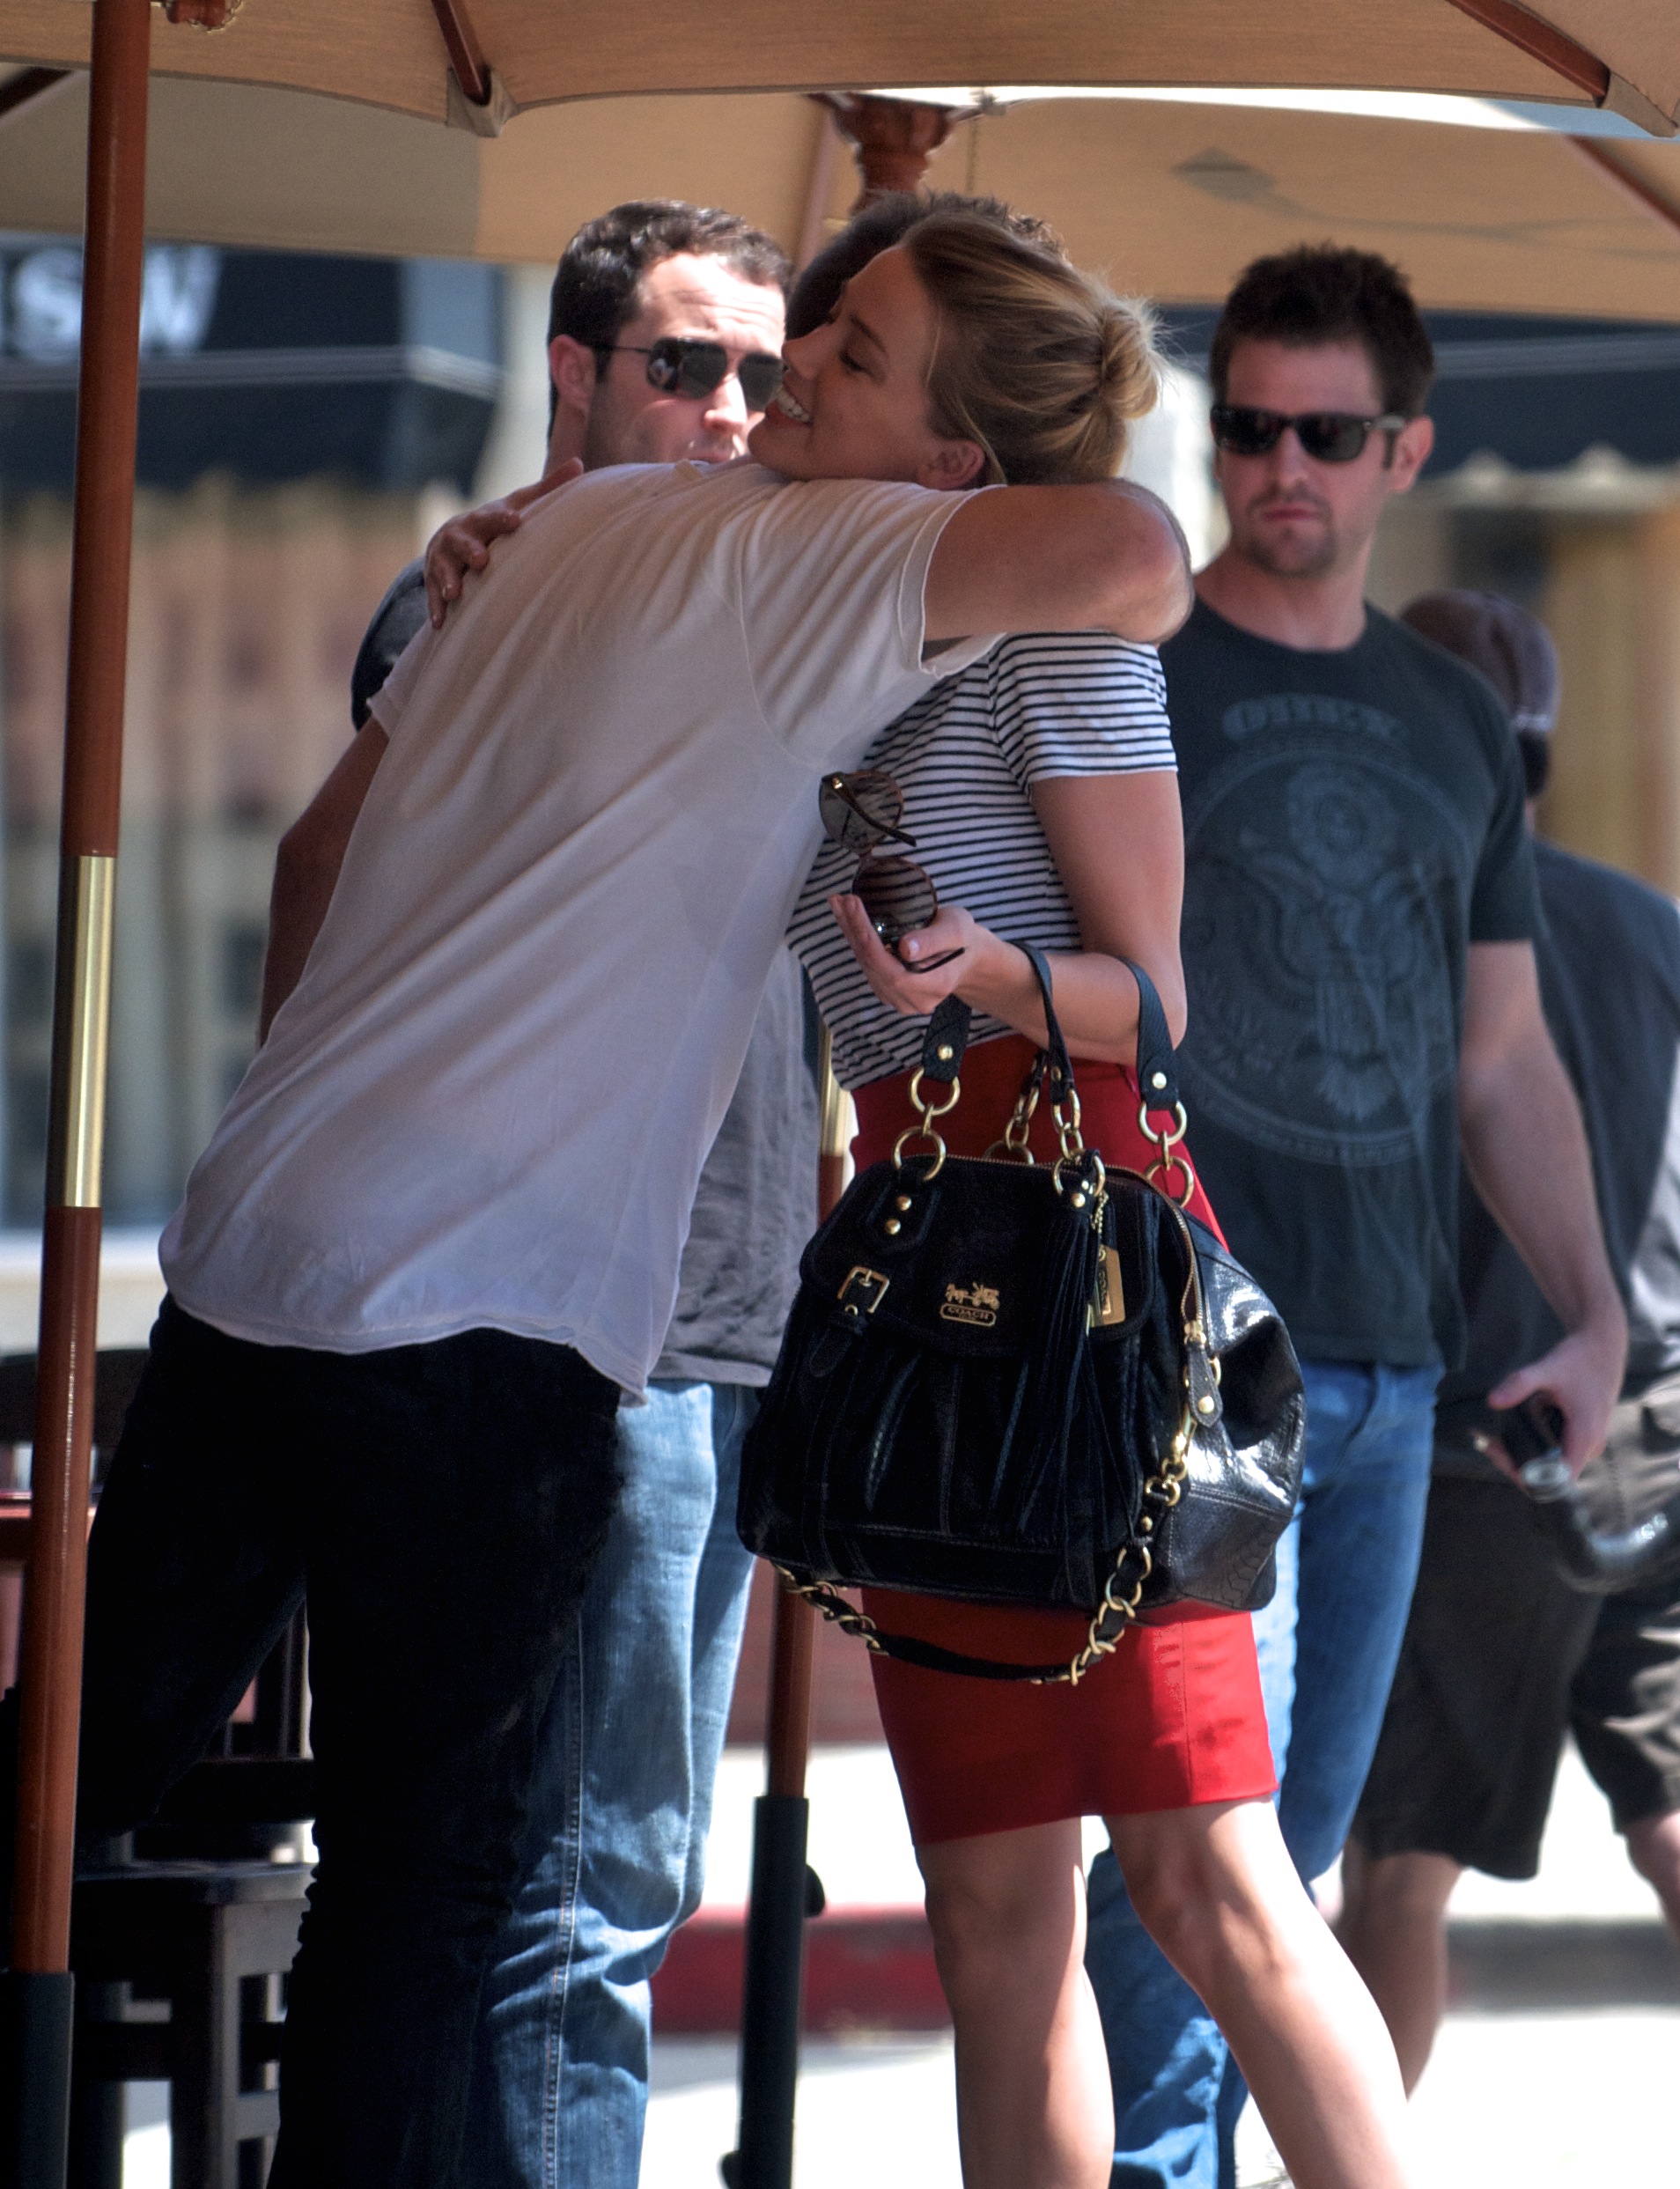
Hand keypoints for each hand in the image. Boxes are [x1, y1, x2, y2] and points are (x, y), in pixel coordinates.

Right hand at [423, 462, 582, 627]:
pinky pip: (432, 592)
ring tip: (454, 593)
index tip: (515, 521)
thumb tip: (579, 463)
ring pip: (443, 567)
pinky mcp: (433, 577)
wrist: (452, 537)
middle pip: (463, 540)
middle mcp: (459, 535)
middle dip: (470, 550)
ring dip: (448, 579)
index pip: (492, 516)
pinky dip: (435, 606)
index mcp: (483, 519)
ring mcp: (443, 557)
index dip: (502, 519)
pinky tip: (441, 622)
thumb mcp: (518, 504)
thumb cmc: (495, 523)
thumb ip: (547, 488)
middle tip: (481, 560)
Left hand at [829, 894, 982, 1014]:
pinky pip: (868, 967)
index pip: (890, 967)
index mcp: (934, 985)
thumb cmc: (964, 939)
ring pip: (867, 966)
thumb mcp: (956, 929)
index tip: (854, 905)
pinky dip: (857, 943)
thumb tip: (905, 948)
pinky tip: (848, 920)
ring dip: (850, 934)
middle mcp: (915, 999)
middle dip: (854, 931)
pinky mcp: (891, 993)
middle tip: (842, 899)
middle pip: (873, 966)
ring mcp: (901, 1000)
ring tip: (840, 905)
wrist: (968, 956)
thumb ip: (933, 940)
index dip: (867, 937)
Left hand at [1486, 1308, 1627, 1477]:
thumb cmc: (1578, 1358)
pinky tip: (1513, 1432)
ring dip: (1524, 1457)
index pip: (1558, 1479)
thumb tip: (1492, 1401)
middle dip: (1517, 1465)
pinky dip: (1534, 1447)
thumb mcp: (1546, 1368)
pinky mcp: (1583, 1436)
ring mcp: (1588, 1443)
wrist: (1602, 1347)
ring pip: (1552, 1466)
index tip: (1501, 1456)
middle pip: (1551, 1476)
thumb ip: (1520, 1384)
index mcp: (1585, 1436)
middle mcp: (1589, 1446)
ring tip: (1495, 1439)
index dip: (1527, 1476)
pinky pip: (1557, 1452)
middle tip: (1489, 1444)